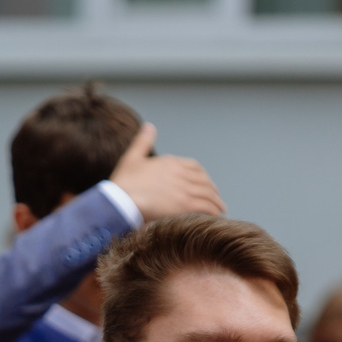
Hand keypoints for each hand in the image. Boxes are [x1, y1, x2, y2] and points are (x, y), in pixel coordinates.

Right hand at [107, 122, 224, 220]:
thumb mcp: (132, 157)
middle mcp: (180, 174)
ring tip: (220, 209)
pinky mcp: (185, 205)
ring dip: (216, 201)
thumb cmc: (123, 183)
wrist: (121, 201)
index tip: (205, 183)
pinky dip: (213, 210)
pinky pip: (206, 206)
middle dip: (212, 189)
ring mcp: (184, 189)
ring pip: (207, 193)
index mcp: (170, 162)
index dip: (202, 176)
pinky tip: (215, 215)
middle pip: (204, 181)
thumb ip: (142, 142)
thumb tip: (149, 126)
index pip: (194, 167)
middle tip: (216, 198)